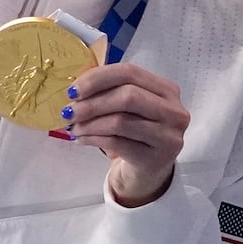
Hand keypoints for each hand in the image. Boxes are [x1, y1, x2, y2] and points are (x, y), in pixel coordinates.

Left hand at [65, 62, 189, 206]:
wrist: (149, 170)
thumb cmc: (136, 133)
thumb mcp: (131, 108)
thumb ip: (111, 92)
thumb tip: (76, 89)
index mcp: (167, 90)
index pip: (130, 73)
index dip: (98, 78)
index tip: (73, 90)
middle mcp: (174, 111)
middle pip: (128, 96)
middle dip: (92, 103)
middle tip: (69, 111)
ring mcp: (168, 136)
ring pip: (120, 121)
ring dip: (89, 124)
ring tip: (73, 128)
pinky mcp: (156, 158)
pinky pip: (116, 143)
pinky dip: (93, 139)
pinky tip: (82, 139)